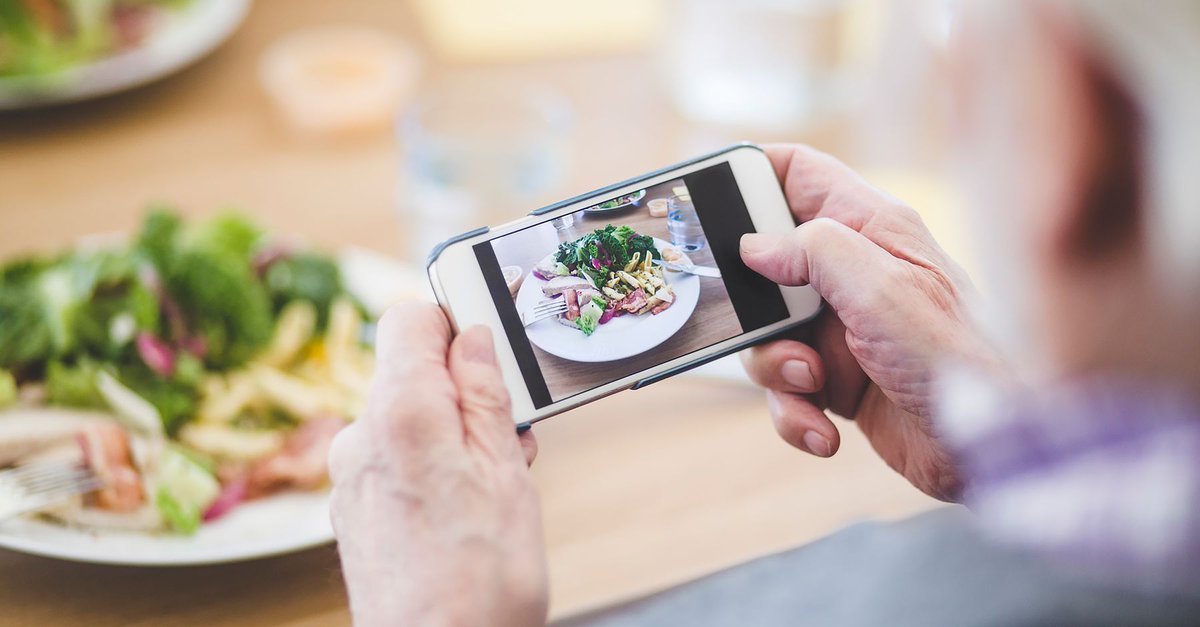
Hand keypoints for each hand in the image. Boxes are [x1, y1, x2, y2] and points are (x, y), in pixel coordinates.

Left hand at [328, 303, 545, 625]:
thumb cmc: (479, 579)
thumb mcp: (504, 471)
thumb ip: (485, 393)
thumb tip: (473, 338)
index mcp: (400, 412)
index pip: (411, 318)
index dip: (456, 322)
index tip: (492, 345)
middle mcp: (360, 436)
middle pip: (412, 373)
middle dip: (464, 391)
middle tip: (509, 436)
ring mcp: (350, 476)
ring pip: (407, 421)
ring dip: (451, 435)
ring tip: (494, 485)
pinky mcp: (352, 510)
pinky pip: (392, 461)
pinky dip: (427, 467)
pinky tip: (463, 509)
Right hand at [739, 145, 992, 500]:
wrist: (994, 449)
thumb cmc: (957, 357)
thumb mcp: (881, 289)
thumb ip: (813, 251)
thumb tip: (753, 247)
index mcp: (870, 228)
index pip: (799, 174)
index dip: (751, 173)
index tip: (706, 193)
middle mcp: (851, 272)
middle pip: (763, 264)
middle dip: (750, 301)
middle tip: (753, 318)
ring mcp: (841, 327)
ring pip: (766, 334)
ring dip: (775, 367)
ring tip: (812, 382)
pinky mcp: (838, 379)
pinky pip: (786, 389)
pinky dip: (794, 413)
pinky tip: (825, 430)